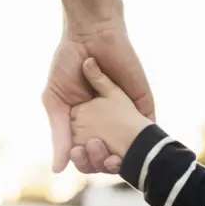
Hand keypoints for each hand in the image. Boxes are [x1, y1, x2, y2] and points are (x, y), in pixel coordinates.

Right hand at [42, 28, 154, 173]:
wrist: (90, 35)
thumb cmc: (67, 65)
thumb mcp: (56, 102)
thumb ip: (59, 135)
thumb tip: (57, 170)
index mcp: (83, 125)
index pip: (86, 154)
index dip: (85, 161)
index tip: (80, 157)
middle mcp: (105, 124)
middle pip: (108, 155)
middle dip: (103, 162)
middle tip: (97, 153)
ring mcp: (125, 116)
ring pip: (128, 148)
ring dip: (122, 157)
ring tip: (113, 155)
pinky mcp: (143, 105)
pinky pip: (148, 128)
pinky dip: (144, 141)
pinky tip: (137, 148)